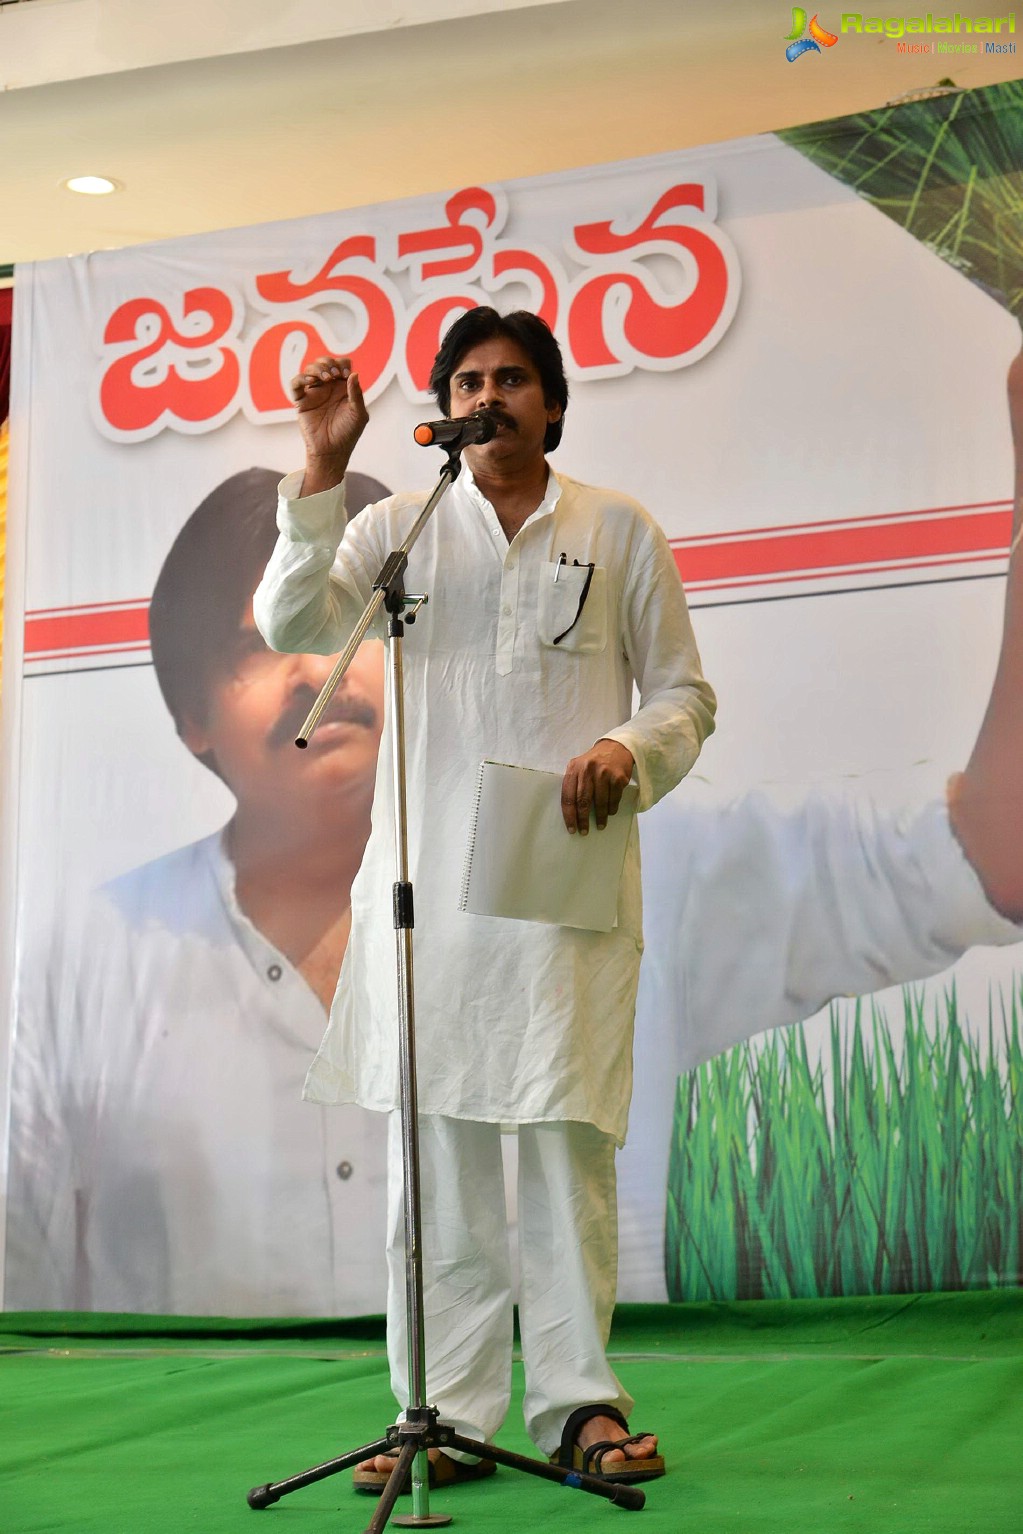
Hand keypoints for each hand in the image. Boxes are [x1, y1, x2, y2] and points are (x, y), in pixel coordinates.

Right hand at [292, 355, 369, 493]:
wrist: (332, 451)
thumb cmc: (348, 434)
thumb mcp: (358, 414)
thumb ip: (356, 394)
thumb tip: (354, 374)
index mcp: (343, 388)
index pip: (342, 365)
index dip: (343, 365)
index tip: (345, 376)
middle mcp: (328, 387)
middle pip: (325, 362)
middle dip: (329, 363)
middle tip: (335, 375)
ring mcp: (314, 393)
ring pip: (310, 369)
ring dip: (317, 368)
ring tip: (325, 378)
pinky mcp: (301, 401)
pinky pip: (295, 384)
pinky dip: (301, 378)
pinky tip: (311, 381)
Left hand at [561, 739, 634, 835]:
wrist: (616, 747)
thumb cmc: (594, 762)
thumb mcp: (580, 767)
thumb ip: (574, 783)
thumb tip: (572, 811)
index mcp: (574, 768)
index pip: (567, 796)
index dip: (569, 815)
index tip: (572, 828)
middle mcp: (587, 770)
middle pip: (583, 801)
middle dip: (583, 819)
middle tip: (584, 831)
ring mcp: (604, 773)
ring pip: (600, 802)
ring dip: (600, 817)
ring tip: (601, 825)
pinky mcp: (618, 777)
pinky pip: (614, 799)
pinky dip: (612, 808)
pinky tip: (610, 812)